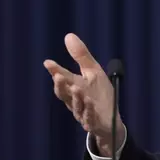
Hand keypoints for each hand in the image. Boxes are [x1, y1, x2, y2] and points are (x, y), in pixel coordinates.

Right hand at [43, 33, 124, 155]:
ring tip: (76, 88)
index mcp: (74, 88)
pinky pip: (90, 118)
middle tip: (58, 76)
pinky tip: (91, 103)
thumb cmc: (99, 94)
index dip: (56, 71)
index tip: (48, 63)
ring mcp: (84, 114)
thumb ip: (81, 56)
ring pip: (77, 106)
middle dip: (61, 85)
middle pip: (65, 95)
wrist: (111, 119)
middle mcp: (76, 102)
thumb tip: (68, 36)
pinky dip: (90, 111)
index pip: (63, 79)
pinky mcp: (94, 123)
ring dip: (76, 98)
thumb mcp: (93, 72)